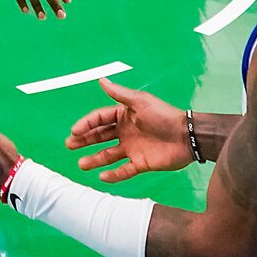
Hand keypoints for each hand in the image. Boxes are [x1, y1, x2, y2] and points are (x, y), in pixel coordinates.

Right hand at [66, 78, 190, 180]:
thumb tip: (101, 80)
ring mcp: (132, 148)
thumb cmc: (164, 115)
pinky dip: (113, 174)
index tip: (74, 131)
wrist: (187, 137)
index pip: (100, 119)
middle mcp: (126, 132)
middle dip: (84, 141)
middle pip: (100, 136)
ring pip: (108, 155)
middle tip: (69, 145)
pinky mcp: (141, 163)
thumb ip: (119, 94)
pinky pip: (124, 170)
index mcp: (124, 115)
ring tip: (82, 164)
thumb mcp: (140, 101)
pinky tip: (102, 176)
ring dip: (95, 159)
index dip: (86, 124)